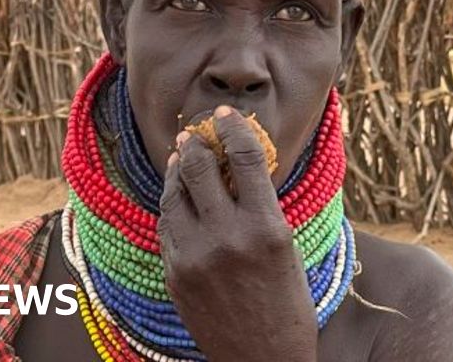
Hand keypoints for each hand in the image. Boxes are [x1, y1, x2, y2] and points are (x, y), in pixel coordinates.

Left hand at [158, 105, 316, 361]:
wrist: (262, 360)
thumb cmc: (287, 305)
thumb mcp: (287, 249)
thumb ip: (263, 208)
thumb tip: (240, 166)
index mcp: (266, 228)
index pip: (245, 157)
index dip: (233, 128)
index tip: (225, 115)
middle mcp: (227, 237)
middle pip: (199, 167)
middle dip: (194, 144)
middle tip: (193, 133)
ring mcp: (195, 256)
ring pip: (173, 194)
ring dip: (176, 170)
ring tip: (180, 158)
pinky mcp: (174, 274)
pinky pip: (166, 226)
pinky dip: (171, 205)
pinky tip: (176, 196)